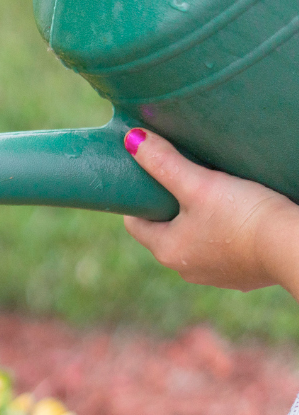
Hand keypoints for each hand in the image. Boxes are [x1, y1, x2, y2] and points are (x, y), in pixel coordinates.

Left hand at [123, 128, 298, 293]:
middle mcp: (185, 269)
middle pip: (165, 232)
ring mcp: (214, 275)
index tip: (149, 181)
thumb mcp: (199, 184)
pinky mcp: (240, 275)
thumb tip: (132, 138)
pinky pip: (222, 250)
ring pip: (194, 242)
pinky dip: (223, 234)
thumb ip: (165, 162)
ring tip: (210, 197)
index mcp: (166, 251)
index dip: (140, 201)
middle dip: (169, 208)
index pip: (136, 224)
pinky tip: (236, 217)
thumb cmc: (243, 215)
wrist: (293, 246)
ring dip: (197, 222)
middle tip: (181, 182)